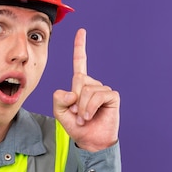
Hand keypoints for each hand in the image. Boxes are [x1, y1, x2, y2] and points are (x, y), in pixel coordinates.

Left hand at [53, 28, 119, 151]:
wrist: (91, 140)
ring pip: (86, 90)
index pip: (80, 62)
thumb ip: (58, 99)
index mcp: (80, 85)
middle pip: (78, 80)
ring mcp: (103, 89)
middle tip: (76, 114)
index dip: (80, 47)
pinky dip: (90, 108)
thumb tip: (73, 91)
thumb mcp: (60, 112)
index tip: (82, 31)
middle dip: (73, 100)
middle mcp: (92, 84)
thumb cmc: (77, 126)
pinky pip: (97, 95)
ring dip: (81, 107)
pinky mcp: (112, 96)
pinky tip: (90, 116)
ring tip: (84, 118)